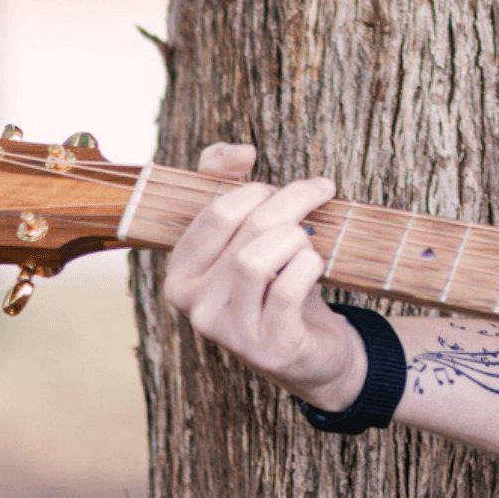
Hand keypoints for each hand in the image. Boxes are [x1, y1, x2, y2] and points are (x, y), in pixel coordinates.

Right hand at [161, 143, 367, 409]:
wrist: (309, 347)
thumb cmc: (275, 280)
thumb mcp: (245, 231)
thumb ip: (227, 178)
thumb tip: (241, 150)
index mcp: (181, 273)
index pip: (217, 210)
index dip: (258, 188)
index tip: (282, 189)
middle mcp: (194, 305)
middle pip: (249, 227)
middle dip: (292, 200)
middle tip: (317, 194)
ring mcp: (228, 330)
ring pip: (259, 258)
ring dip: (298, 236)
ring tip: (308, 240)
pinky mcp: (267, 347)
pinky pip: (288, 288)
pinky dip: (309, 266)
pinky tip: (314, 267)